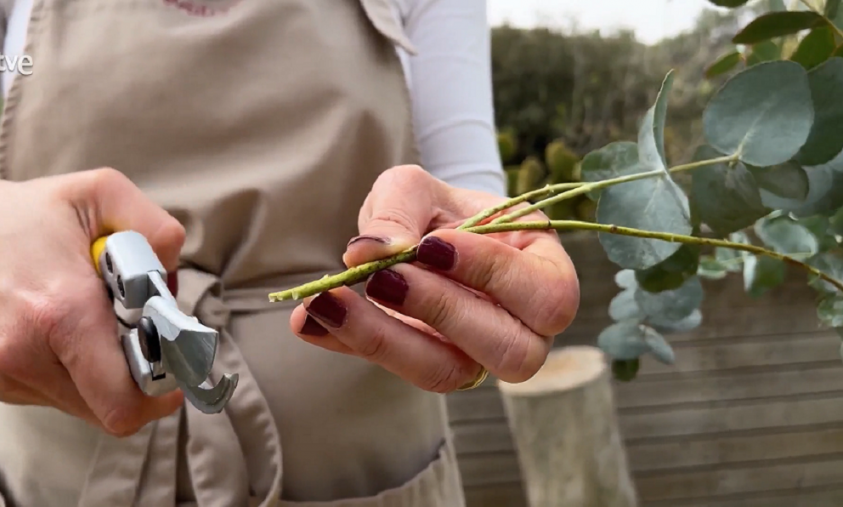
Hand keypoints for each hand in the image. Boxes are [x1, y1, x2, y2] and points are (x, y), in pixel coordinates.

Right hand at [0, 169, 185, 435]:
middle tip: (146, 337)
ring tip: (106, 324)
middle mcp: (30, 356)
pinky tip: (76, 331)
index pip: (124, 400)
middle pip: (115, 412)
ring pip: (91, 407)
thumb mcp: (100, 193)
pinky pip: (65, 395)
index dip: (163, 387)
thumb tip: (175, 280)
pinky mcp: (1, 382)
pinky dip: (85, 372)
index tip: (176, 358)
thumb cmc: (22, 213)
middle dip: (144, 380)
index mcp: (61, 312)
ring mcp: (10, 376)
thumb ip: (156, 231)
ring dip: (113, 376)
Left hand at [290, 165, 579, 391]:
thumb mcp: (419, 189)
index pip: (547, 296)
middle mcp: (523, 328)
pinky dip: (348, 343)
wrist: (416, 232)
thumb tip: (368, 252)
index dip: (493, 275)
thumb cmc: (437, 207)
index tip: (435, 244)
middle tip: (382, 277)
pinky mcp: (426, 366)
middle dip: (441, 313)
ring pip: (448, 373)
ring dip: (386, 340)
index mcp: (545, 274)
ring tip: (329, 301)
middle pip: (509, 351)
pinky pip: (394, 370)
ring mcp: (476, 356)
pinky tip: (308, 320)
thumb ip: (400, 210)